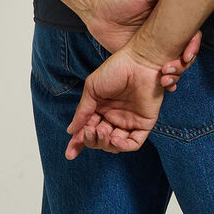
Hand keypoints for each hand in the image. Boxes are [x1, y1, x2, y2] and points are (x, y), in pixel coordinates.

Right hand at [65, 42, 166, 156]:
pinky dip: (123, 146)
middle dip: (91, 140)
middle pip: (100, 139)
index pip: (88, 130)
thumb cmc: (116, 69)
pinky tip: (115, 139)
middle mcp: (114, 116)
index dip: (78, 143)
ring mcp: (129, 121)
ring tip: (101, 132)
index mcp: (101, 108)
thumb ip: (82, 111)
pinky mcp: (144, 123)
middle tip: (89, 131)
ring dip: (105, 144)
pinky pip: (134, 143)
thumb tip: (71, 130)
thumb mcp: (92, 88)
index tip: (69, 154)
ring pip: (114, 145)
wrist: (139, 61)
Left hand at [83, 0, 200, 90]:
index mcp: (168, 19)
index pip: (189, 32)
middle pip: (185, 50)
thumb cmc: (118, 0)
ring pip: (175, 63)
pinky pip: (159, 71)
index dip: (193, 44)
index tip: (186, 54)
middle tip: (168, 69)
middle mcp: (165, 34)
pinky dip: (166, 80)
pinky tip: (164, 87)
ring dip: (176, 74)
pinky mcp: (143, 58)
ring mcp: (155, 48)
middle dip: (184, 63)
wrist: (97, 13)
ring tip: (165, 80)